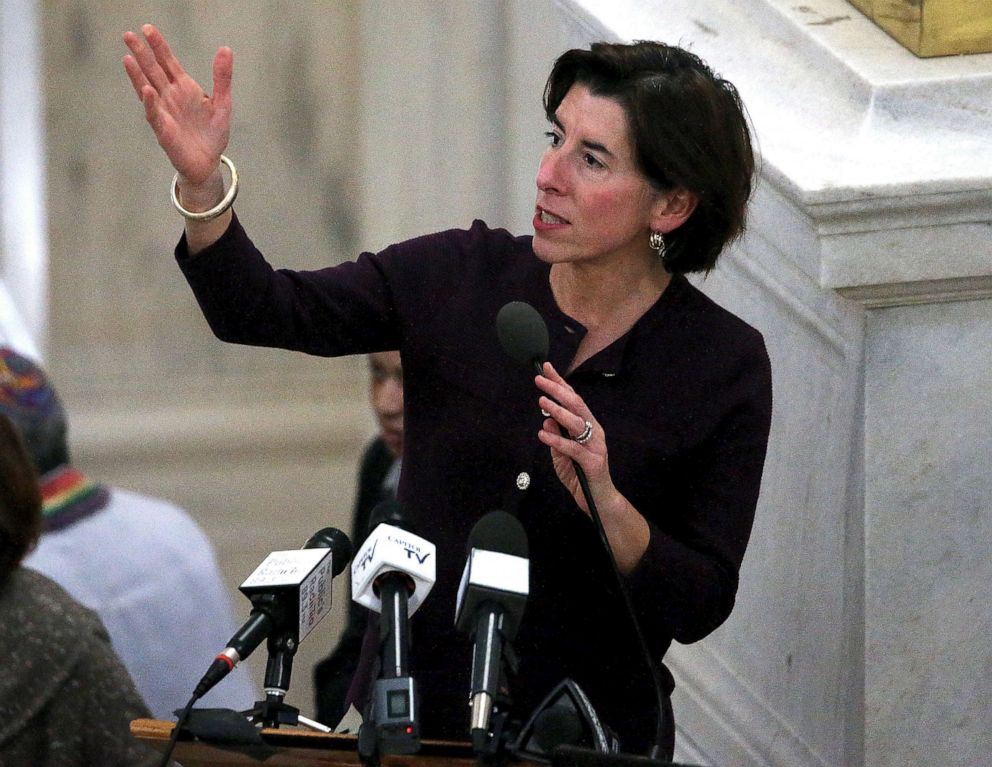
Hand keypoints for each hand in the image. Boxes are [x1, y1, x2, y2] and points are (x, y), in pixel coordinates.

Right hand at [123, 24, 231, 186]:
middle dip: (142, 53)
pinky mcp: (164, 130)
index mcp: (184, 88)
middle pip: (153, 71)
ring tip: (128, 58)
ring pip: (147, 89)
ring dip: (137, 75)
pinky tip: (147, 90)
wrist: (208, 162)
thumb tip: (225, 49)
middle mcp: (170, 97)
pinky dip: (150, 103)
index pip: (168, 62)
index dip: (159, 46)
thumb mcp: (223, 103)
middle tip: (128, 35)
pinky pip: (155, 114)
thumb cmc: (212, 133)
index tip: (147, 28)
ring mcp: (165, 112)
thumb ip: (222, 77)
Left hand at [535, 362, 611, 514]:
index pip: (573, 399)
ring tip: (542, 402)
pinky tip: (543, 434)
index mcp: (588, 426)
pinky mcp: (593, 462)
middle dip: (557, 390)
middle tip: (539, 380)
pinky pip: (573, 448)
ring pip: (577, 423)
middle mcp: (594, 432)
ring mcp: (596, 446)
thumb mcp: (562, 455)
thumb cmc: (580, 476)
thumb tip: (546, 421)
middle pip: (576, 405)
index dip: (560, 383)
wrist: (598, 501)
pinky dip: (557, 440)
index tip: (546, 368)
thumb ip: (556, 438)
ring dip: (558, 411)